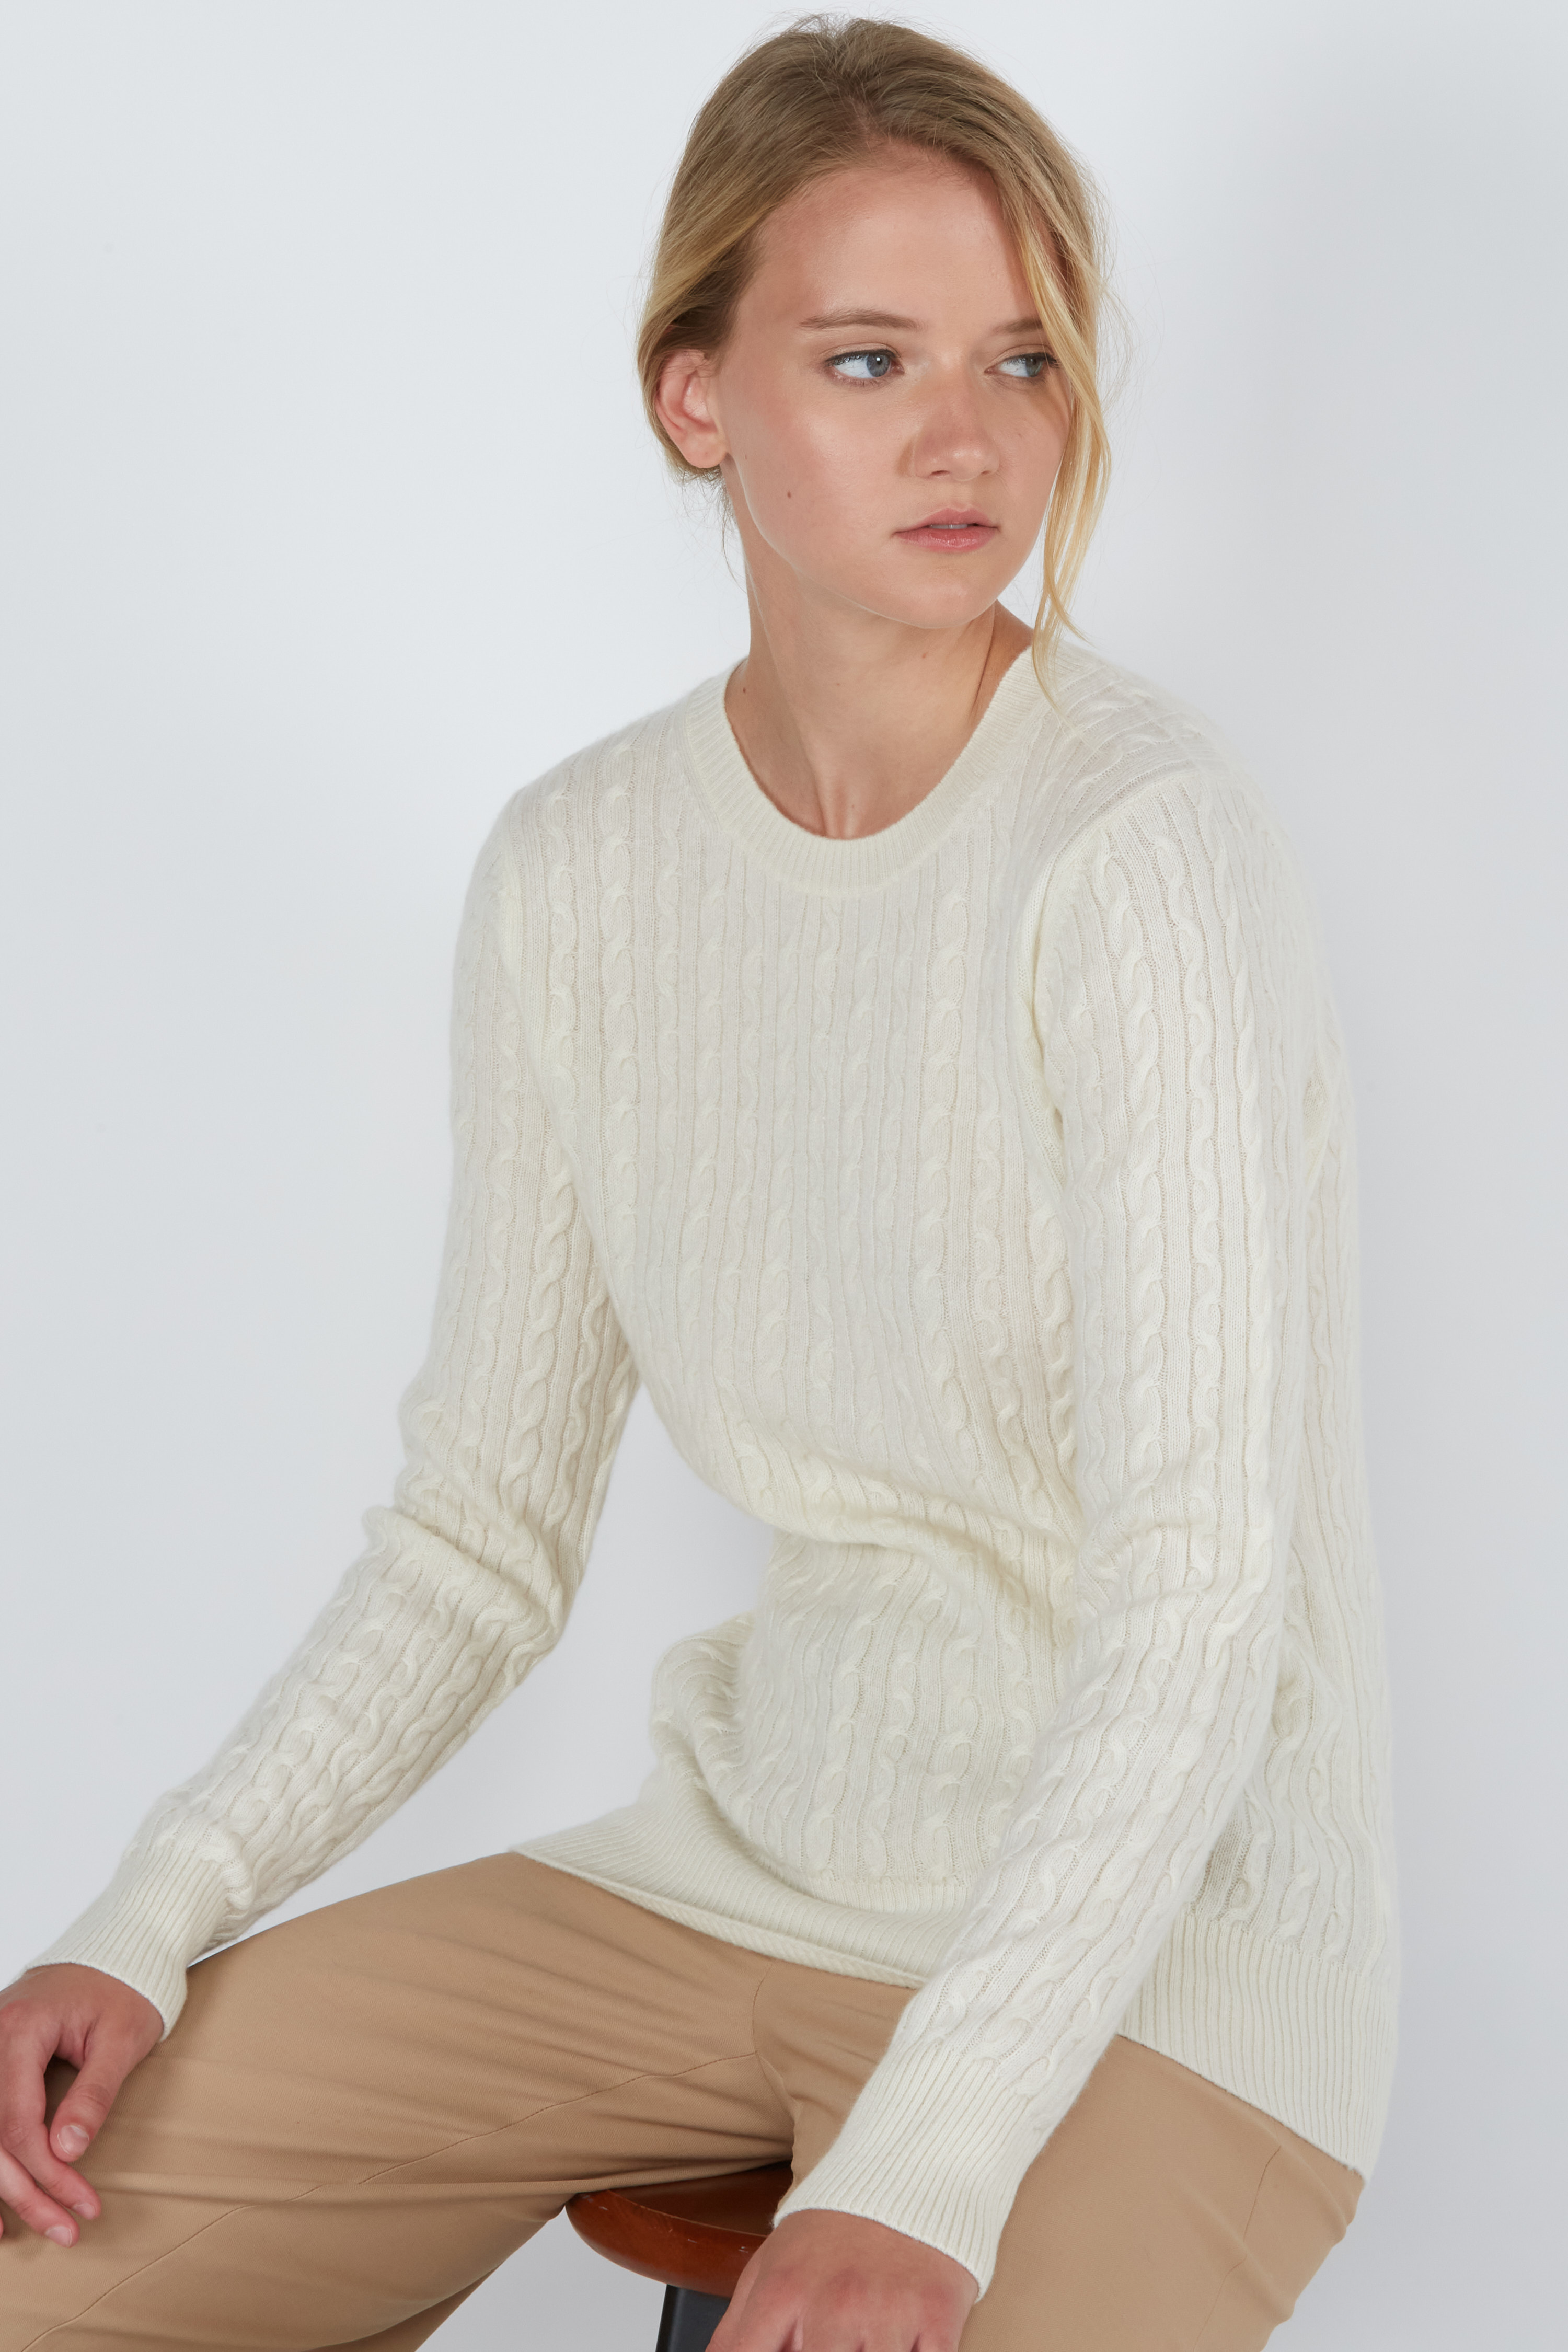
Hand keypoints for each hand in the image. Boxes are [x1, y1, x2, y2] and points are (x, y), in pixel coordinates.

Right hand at [0, 1963, 162, 2243]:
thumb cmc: (124, 1989)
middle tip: (65, 2230)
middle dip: (27, 2192)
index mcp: (20, 2030)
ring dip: (3, 2186)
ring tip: (26, 2230)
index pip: (19, 2122)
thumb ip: (93, 2094)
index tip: (82, 2203)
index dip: (48, 2172)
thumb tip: (67, 2152)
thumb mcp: (122, 2040)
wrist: (117, 1951)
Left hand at [711, 2208, 977, 2351]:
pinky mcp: (937, 2318)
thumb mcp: (768, 2269)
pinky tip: (900, 2345)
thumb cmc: (832, 2234)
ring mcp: (887, 2313)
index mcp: (783, 2293)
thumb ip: (736, 2333)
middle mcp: (833, 2304)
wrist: (907, 2174)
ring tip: (859, 2343)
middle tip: (828, 2344)